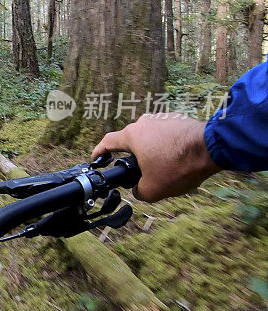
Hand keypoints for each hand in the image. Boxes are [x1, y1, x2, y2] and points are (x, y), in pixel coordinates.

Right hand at [92, 113, 220, 201]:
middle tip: (142, 173)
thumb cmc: (179, 166)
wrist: (213, 148)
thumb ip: (138, 192)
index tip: (96, 158)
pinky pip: (167, 135)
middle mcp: (144, 123)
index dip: (99, 152)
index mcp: (132, 136)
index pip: (107, 142)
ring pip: (151, 138)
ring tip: (166, 168)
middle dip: (134, 157)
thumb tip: (138, 190)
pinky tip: (179, 159)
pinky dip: (168, 146)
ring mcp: (162, 118)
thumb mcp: (153, 189)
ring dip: (154, 151)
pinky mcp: (179, 119)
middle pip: (132, 142)